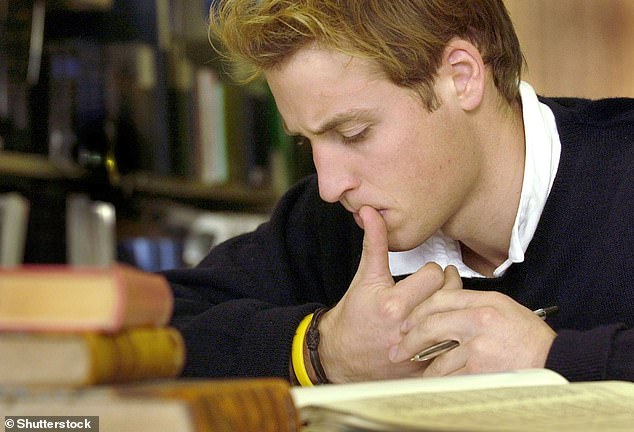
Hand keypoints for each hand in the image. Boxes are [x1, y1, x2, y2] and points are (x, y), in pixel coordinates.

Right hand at [317, 206, 460, 381]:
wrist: (340, 355)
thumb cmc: (354, 316)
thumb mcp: (364, 277)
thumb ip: (373, 243)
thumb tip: (371, 212)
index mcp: (393, 303)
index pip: (434, 276)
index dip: (433, 271)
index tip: (428, 274)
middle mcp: (407, 327)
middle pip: (449, 297)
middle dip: (447, 287)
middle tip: (442, 284)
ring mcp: (416, 349)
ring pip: (454, 321)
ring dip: (453, 310)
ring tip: (446, 302)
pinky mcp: (422, 366)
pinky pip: (451, 347)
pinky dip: (452, 335)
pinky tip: (446, 328)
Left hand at [389, 288, 556, 375]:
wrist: (557, 361)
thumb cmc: (532, 338)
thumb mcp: (505, 308)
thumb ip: (474, 305)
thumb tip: (444, 308)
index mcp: (485, 302)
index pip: (440, 299)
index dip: (417, 312)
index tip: (407, 324)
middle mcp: (479, 320)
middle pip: (430, 326)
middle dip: (409, 340)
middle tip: (397, 349)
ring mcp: (479, 346)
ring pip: (438, 357)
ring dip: (425, 367)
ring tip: (420, 371)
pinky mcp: (480, 369)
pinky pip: (450, 376)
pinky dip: (441, 381)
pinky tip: (437, 383)